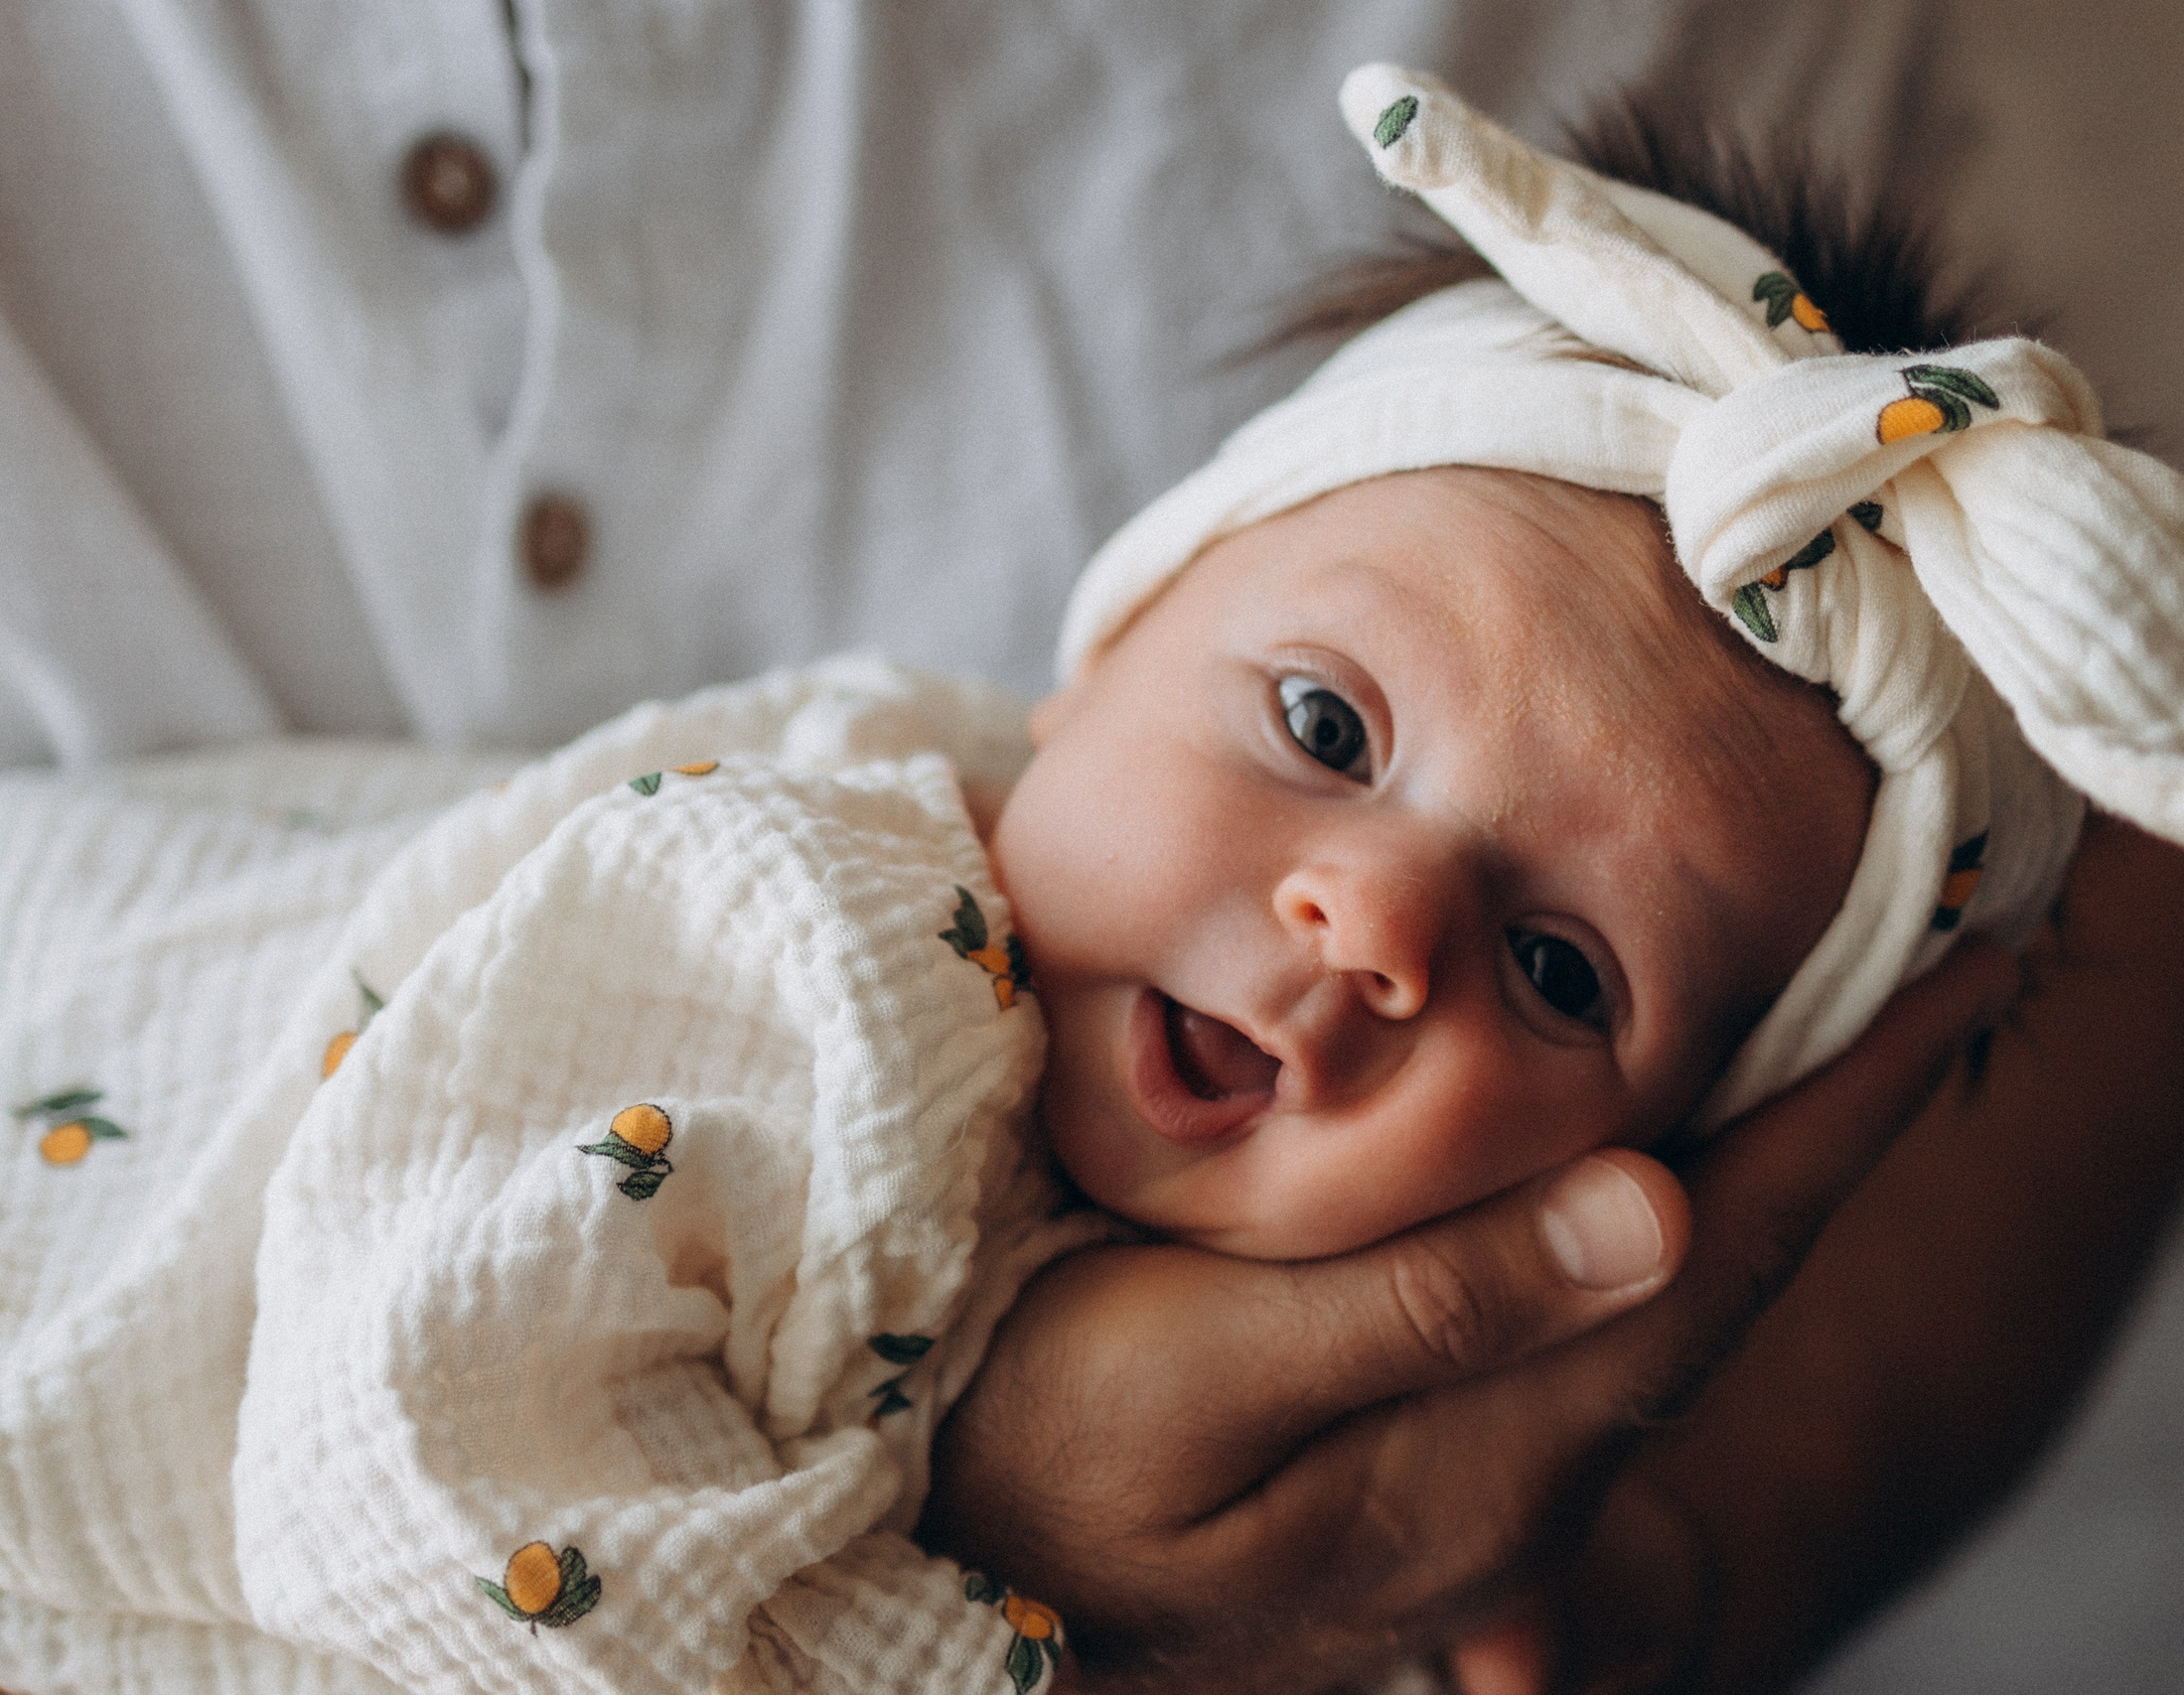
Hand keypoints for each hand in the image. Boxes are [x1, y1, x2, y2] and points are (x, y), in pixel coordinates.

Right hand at [920, 941, 2015, 1692]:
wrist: (949, 1561)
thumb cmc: (1040, 1452)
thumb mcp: (1201, 1374)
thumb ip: (1429, 1304)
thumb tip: (1664, 1208)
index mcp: (1491, 1451)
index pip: (1721, 1251)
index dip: (1844, 1110)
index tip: (1952, 965)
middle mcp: (1525, 1477)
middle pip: (1725, 1270)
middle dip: (1829, 1119)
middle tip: (1911, 957)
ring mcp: (1483, 1480)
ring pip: (1661, 1294)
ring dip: (1749, 1157)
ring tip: (1811, 1027)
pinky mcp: (1433, 1461)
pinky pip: (1584, 1314)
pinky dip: (1641, 1204)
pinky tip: (1639, 1147)